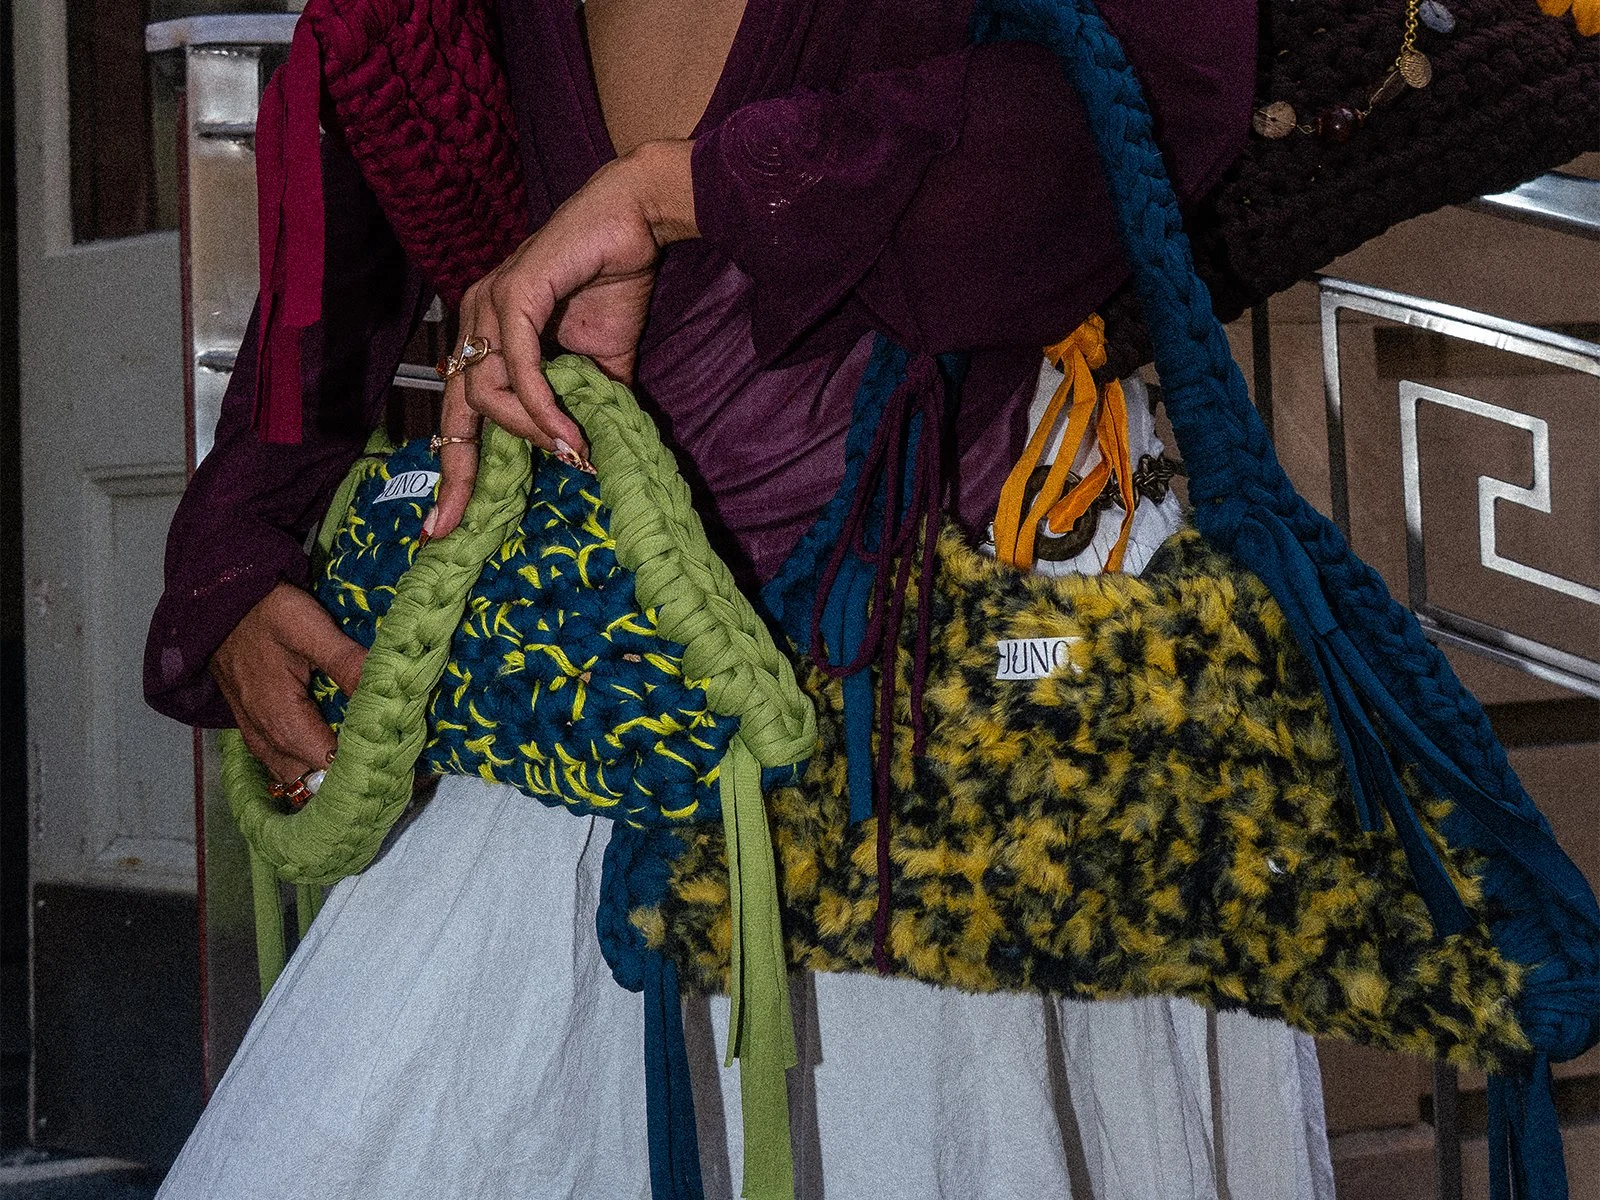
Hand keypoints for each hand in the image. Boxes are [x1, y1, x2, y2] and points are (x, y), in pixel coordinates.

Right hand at [211, 583, 367, 784]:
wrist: (218, 600)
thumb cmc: (266, 611)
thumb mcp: (310, 628)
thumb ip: (346, 663)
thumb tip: (387, 692)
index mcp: (281, 718)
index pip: (327, 764)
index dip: (360, 764)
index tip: (390, 755)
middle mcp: (264, 736)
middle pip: (310, 778)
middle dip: (343, 775)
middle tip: (380, 758)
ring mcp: (254, 733)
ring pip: (292, 773)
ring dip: (322, 772)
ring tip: (360, 758)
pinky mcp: (251, 725)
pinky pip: (278, 759)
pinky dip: (304, 761)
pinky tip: (329, 749)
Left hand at [427, 138, 699, 540]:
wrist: (637, 221)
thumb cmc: (615, 282)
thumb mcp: (600, 364)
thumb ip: (583, 406)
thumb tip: (586, 458)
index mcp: (487, 335)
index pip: (461, 412)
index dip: (455, 470)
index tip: (449, 523)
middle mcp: (476, 319)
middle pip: (455, 411)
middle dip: (454, 473)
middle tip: (455, 524)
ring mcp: (489, 303)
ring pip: (488, 393)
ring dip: (532, 432)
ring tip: (571, 451)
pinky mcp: (513, 293)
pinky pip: (518, 367)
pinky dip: (542, 406)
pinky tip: (568, 434)